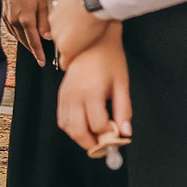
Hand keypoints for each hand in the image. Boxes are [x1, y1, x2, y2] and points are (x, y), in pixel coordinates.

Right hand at [1, 0, 50, 64]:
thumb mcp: (43, 4)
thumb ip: (45, 22)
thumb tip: (48, 37)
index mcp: (26, 19)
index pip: (33, 42)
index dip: (38, 53)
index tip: (42, 61)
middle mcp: (15, 22)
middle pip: (25, 42)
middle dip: (32, 49)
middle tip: (40, 55)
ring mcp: (8, 20)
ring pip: (18, 38)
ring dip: (26, 43)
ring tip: (33, 46)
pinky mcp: (4, 17)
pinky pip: (12, 31)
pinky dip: (18, 35)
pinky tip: (23, 35)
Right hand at [51, 0, 112, 65]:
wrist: (94, 0)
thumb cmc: (98, 22)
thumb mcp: (93, 44)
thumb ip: (81, 50)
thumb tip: (77, 54)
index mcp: (65, 47)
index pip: (64, 59)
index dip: (71, 55)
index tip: (77, 52)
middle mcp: (56, 35)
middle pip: (60, 40)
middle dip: (68, 38)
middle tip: (82, 32)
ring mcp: (54, 20)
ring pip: (58, 25)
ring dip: (67, 24)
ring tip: (81, 19)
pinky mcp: (56, 6)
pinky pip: (60, 11)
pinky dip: (67, 11)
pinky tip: (78, 8)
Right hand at [55, 25, 132, 156]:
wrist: (89, 41)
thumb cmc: (109, 59)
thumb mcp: (122, 83)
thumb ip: (123, 110)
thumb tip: (126, 133)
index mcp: (90, 92)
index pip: (99, 125)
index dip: (111, 134)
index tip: (120, 133)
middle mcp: (74, 96)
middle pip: (79, 132)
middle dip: (93, 144)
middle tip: (107, 145)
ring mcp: (64, 96)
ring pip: (68, 128)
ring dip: (81, 137)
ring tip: (97, 136)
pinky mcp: (61, 95)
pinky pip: (62, 119)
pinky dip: (72, 128)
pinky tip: (85, 126)